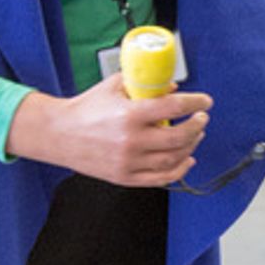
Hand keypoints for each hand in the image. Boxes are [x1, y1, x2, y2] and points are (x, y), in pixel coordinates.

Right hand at [7, 75, 213, 186]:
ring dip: (191, 146)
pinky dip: (179, 170)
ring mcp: (130, 161)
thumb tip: (172, 87)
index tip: (205, 101)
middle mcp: (132, 140)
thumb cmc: (86, 109)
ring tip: (195, 135)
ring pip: (174, 158)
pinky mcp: (126, 177)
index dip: (195, 103)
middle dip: (197, 126)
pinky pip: (161, 178)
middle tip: (202, 118)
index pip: (173, 108)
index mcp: (129, 114)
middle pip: (179, 137)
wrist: (59, 134)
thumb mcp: (114, 87)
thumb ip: (143, 85)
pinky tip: (187, 159)